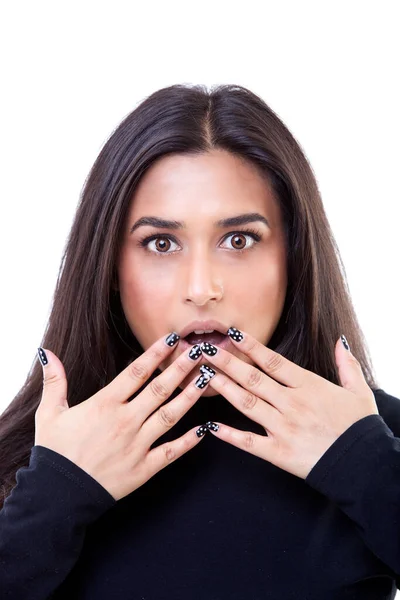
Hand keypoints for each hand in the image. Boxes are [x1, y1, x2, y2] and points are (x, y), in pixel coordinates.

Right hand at [35, 335, 208, 500]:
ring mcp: (137, 445)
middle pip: (159, 389)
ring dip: (190, 396)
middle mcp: (125, 421)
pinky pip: (171, 452)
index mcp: (105, 404)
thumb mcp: (49, 412)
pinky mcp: (144, 468)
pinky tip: (205, 429)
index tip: (171, 338)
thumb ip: (54, 381)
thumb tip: (46, 352)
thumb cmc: (54, 451)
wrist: (58, 495)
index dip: (156, 353)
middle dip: (181, 368)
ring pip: (170, 416)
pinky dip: (189, 441)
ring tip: (207, 379)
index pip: (136, 372)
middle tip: (200, 352)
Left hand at [200, 330, 378, 479]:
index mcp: (309, 386)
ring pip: (246, 404)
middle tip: (205, 350)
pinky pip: (248, 442)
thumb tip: (340, 340)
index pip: (273, 361)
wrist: (364, 465)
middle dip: (227, 362)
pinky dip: (229, 434)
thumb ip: (346, 364)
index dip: (251, 346)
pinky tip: (210, 426)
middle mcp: (292, 404)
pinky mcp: (278, 453)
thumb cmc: (359, 427)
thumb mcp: (359, 391)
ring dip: (223, 388)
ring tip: (203, 375)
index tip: (232, 334)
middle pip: (253, 379)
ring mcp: (283, 428)